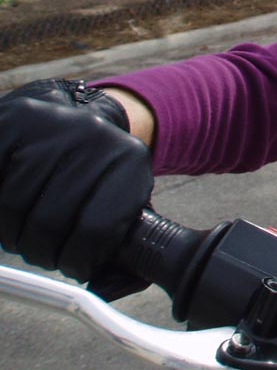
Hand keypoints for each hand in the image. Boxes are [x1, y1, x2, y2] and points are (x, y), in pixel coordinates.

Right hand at [0, 79, 152, 283]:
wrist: (70, 120)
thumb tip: (105, 290)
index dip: (79, 261)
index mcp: (129, 159)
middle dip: (41, 250)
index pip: (96, 232)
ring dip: (13, 232)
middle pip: (48, 224)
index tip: (74, 265)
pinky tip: (9, 208)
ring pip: (11, 207)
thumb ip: (123, 254)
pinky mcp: (9, 126)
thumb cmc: (94, 176)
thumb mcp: (124, 204)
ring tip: (26, 225)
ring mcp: (48, 127)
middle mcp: (92, 136)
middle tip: (44, 247)